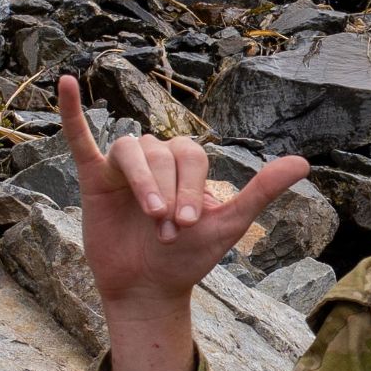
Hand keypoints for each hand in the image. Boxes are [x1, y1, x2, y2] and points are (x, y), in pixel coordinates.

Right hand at [57, 77, 307, 304]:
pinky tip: (66, 82)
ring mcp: (123, 167)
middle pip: (160, 154)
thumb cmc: (188, 258)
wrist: (148, 288)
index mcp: (186, 165)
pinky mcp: (94, 178)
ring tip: (150, 216)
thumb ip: (262, 190)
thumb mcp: (229, 224)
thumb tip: (304, 162)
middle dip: (167, 193)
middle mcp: (156, 159)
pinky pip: (80, 139)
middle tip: (168, 231)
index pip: (190, 157)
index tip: (190, 225)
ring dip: (142, 181)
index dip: (191, 188)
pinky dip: (71, 111)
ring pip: (130, 150)